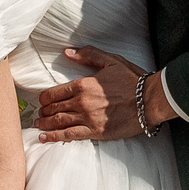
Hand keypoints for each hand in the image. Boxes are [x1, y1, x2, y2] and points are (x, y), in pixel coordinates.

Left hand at [34, 47, 148, 141]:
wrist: (150, 100)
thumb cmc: (132, 80)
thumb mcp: (110, 60)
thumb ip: (88, 55)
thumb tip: (68, 52)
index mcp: (83, 85)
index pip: (55, 92)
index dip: (45, 98)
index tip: (42, 100)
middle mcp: (82, 102)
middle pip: (54, 108)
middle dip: (44, 111)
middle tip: (39, 113)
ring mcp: (87, 119)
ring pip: (59, 122)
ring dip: (45, 123)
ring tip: (38, 124)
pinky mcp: (95, 132)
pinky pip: (70, 135)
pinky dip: (54, 137)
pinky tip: (44, 137)